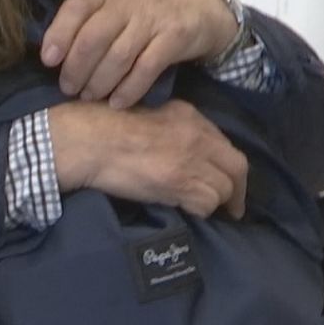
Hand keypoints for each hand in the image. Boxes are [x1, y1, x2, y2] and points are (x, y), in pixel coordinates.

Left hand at [41, 0, 238, 108]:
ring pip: (118, 57)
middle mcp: (126, 0)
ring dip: (99, 83)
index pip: (75, 9)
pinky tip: (117, 103)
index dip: (58, 36)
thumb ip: (82, 21)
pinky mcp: (174, 37)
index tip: (48, 61)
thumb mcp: (108, 4)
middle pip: (93, 38)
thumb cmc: (137, 10)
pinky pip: (146, 69)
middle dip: (76, 69)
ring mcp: (152, 18)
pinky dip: (129, 90)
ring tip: (89, 97)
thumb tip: (48, 56)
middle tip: (68, 88)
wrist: (193, 5)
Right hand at [50, 100, 247, 219]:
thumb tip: (181, 149)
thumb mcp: (147, 113)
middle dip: (237, 189)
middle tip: (231, 206)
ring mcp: (190, 161)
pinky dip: (199, 211)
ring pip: (223, 189)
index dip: (227, 166)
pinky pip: (205, 204)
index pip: (224, 144)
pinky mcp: (178, 184)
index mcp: (189, 115)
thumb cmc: (102, 124)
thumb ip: (172, 128)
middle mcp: (197, 136)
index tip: (225, 179)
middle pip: (236, 167)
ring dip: (214, 201)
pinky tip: (186, 210)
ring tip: (201, 209)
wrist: (86, 140)